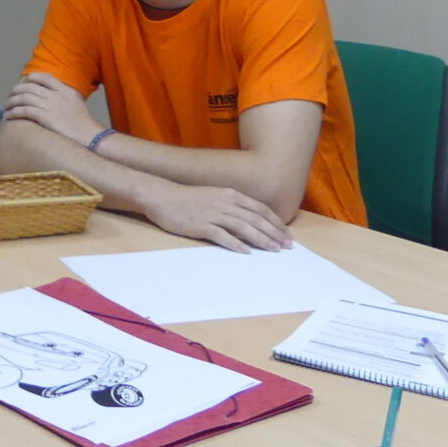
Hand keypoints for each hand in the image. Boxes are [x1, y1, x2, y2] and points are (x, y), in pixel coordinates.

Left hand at [3, 72, 100, 148]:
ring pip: (24, 98)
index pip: (44, 77)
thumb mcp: (77, 104)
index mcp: (65, 90)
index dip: (30, 78)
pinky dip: (13, 112)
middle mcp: (57, 95)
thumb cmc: (85, 125)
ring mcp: (51, 106)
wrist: (91, 138)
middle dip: (16, 90)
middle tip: (10, 96)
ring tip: (7, 107)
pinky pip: (24, 111)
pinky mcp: (45, 117)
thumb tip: (51, 98)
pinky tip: (9, 116)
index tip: (22, 82)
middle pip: (30, 87)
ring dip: (12, 102)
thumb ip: (65, 98)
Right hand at [136, 180, 292, 252]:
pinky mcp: (201, 225)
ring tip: (273, 250)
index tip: (286, 235)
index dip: (275, 222)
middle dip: (273, 233)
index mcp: (230, 194)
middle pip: (255, 219)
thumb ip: (231, 207)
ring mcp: (213, 214)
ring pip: (243, 227)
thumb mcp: (214, 196)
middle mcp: (225, 203)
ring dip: (261, 239)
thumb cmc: (187, 199)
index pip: (260, 209)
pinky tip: (246, 252)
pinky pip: (222, 236)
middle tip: (286, 246)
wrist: (161, 197)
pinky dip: (236, 244)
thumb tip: (249, 221)